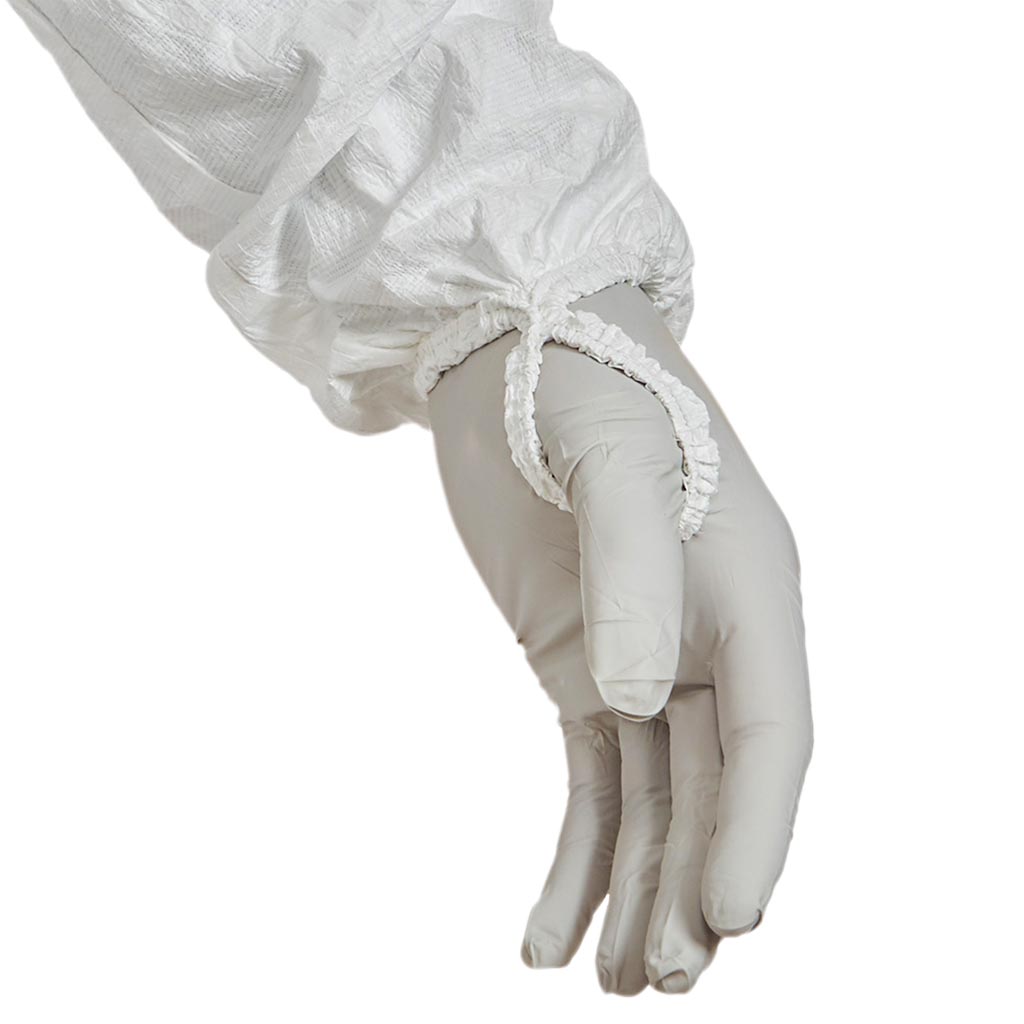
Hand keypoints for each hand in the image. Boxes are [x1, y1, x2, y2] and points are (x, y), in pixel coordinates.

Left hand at [426, 281, 812, 994]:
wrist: (511, 355)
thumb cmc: (582, 385)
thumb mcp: (614, 463)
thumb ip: (632, 573)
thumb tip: (638, 697)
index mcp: (750, 588)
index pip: (774, 734)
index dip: (757, 831)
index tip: (728, 921)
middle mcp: (711, 635)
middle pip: (717, 787)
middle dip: (694, 885)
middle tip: (657, 979)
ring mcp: (645, 656)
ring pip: (656, 799)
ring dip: (638, 889)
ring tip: (611, 980)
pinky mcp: (577, 665)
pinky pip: (592, 776)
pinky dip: (576, 855)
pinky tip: (546, 931)